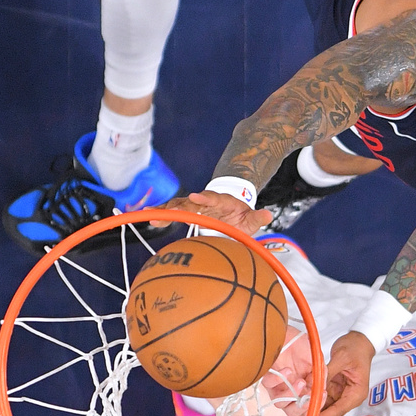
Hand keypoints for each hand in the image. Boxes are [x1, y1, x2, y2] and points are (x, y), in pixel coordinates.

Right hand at [150, 190, 273, 234]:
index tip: (196, 197)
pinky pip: (172, 213)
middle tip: (166, 212)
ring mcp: (195, 205)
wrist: (232, 208)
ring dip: (164, 211)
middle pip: (190, 201)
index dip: (205, 198)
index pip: (213, 197)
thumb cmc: (241, 216)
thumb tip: (268, 215)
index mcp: (222, 201)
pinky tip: (147, 218)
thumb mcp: (251, 218)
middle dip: (178, 206)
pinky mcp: (187, 211)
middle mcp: (206, 200)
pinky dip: (161, 215)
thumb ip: (257, 218)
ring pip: (177, 206)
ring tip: (148, 216)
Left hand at [260, 329, 313, 415]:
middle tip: (307, 397)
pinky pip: (269, 386)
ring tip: (300, 381)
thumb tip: (318, 390)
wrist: (286, 331)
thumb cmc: (299, 342)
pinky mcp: (267, 378)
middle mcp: (291, 388)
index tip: (322, 395)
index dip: (316, 404)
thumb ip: (320, 375)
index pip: (309, 403)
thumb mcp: (316, 358)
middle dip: (301, 407)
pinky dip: (278, 381)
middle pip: (293, 410)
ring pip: (280, 403)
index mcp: (305, 386)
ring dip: (291, 395)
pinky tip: (287, 370)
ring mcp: (279, 385)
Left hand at [291, 331, 374, 415]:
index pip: (337, 410)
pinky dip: (312, 405)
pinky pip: (323, 400)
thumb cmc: (356, 347)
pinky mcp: (334, 388)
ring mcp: (341, 393)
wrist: (360, 340)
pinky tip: (301, 411)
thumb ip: (326, 372)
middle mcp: (349, 397)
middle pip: (331, 414)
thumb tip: (312, 384)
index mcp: (356, 393)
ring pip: (325, 409)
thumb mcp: (341, 358)